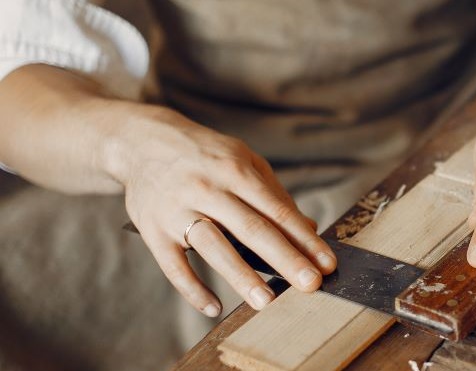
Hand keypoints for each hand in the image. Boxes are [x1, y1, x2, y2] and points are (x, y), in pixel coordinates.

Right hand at [108, 104, 335, 315]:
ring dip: (241, 276)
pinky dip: (192, 288)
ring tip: (267, 302)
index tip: (327, 264)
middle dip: (285, 259)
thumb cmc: (206, 156)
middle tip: (311, 285)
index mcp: (236, 171)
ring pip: (214, 247)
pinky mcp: (152, 230)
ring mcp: (178, 210)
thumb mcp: (243, 160)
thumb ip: (275, 195)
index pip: (278, 211)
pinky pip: (173, 265)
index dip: (305, 239)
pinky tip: (214, 307)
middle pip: (252, 229)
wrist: (142, 141)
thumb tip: (309, 230)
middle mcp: (208, 189)